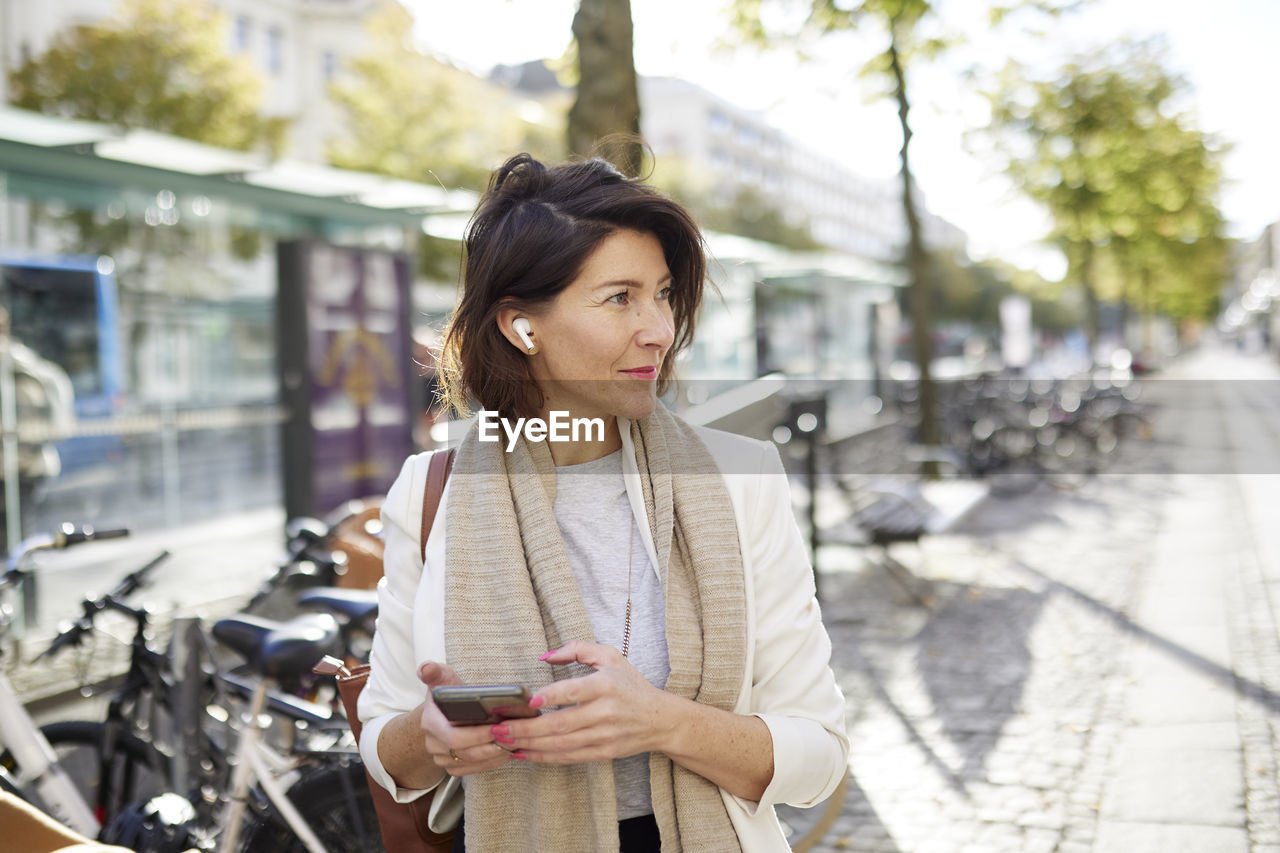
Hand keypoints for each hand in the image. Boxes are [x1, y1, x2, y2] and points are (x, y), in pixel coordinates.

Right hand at [416, 661, 513, 776]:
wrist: (442, 713)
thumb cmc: (447, 694)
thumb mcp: (441, 678)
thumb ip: (434, 672)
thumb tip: (425, 668)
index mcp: (430, 722)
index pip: (454, 736)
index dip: (477, 735)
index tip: (499, 727)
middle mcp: (433, 744)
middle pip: (466, 752)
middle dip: (492, 746)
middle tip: (514, 736)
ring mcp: (441, 758)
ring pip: (472, 763)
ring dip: (496, 755)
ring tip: (515, 742)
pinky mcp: (452, 766)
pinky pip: (473, 770)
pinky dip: (492, 762)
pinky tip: (506, 752)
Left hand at [492, 640, 670, 763]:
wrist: (660, 719)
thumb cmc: (630, 684)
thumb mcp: (610, 656)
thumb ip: (578, 648)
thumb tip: (545, 656)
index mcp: (606, 685)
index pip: (575, 691)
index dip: (552, 696)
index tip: (529, 699)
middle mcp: (605, 712)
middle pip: (561, 724)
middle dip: (527, 728)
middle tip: (500, 728)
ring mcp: (604, 736)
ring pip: (561, 744)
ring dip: (530, 744)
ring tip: (504, 741)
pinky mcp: (603, 753)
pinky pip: (568, 757)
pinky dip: (544, 757)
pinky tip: (524, 754)